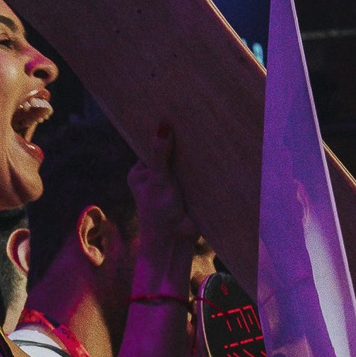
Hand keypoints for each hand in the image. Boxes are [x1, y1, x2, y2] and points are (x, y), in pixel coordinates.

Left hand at [127, 122, 195, 246]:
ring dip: (193, 156)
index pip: (150, 146)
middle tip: (194, 119)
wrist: (175, 242)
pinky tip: (214, 153)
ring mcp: (173, 184)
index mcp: (140, 173)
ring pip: (184, 164)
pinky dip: (202, 169)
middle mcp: (155, 177)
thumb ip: (160, 154)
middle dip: (180, 144)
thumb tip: (162, 126)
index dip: (161, 134)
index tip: (173, 114)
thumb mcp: (159, 179)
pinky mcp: (190, 191)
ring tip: (206, 132)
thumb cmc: (158, 211)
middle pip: (169, 154)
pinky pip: (196, 175)